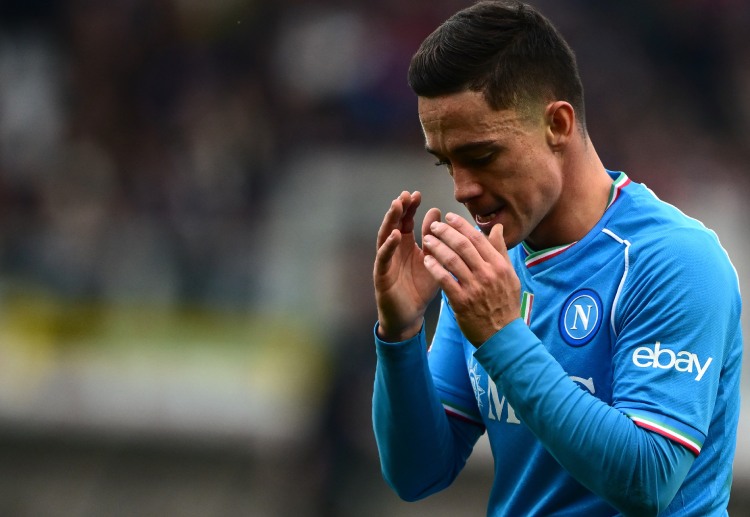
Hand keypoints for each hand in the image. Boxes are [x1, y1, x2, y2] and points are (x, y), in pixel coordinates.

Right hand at [374, 191, 441, 341]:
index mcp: (405, 245)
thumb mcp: (432, 261)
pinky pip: (383, 258)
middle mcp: (393, 250)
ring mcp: (385, 261)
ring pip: (384, 236)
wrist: (410, 316)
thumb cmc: (421, 289)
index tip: (418, 194)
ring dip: (390, 221)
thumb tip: (438, 213)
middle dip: (398, 209)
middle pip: (393, 224)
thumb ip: (435, 240)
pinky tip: (394, 235)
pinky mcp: (381, 275)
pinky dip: (387, 246)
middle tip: (405, 194)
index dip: (410, 208)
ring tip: (397, 206)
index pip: (405, 221)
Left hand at [422, 212, 520, 346]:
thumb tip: (497, 228)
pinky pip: (445, 280)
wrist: (502, 335)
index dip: (461, 225)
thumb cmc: (505, 304)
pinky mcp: (462, 301)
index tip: (449, 217)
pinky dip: (434, 268)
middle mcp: (487, 274)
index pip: (477, 238)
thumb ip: (500, 251)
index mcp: (499, 265)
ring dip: (437, 247)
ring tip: (427, 239)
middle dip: (446, 232)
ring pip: (452, 260)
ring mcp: (474, 288)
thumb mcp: (509, 275)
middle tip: (434, 225)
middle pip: (463, 245)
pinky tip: (426, 260)